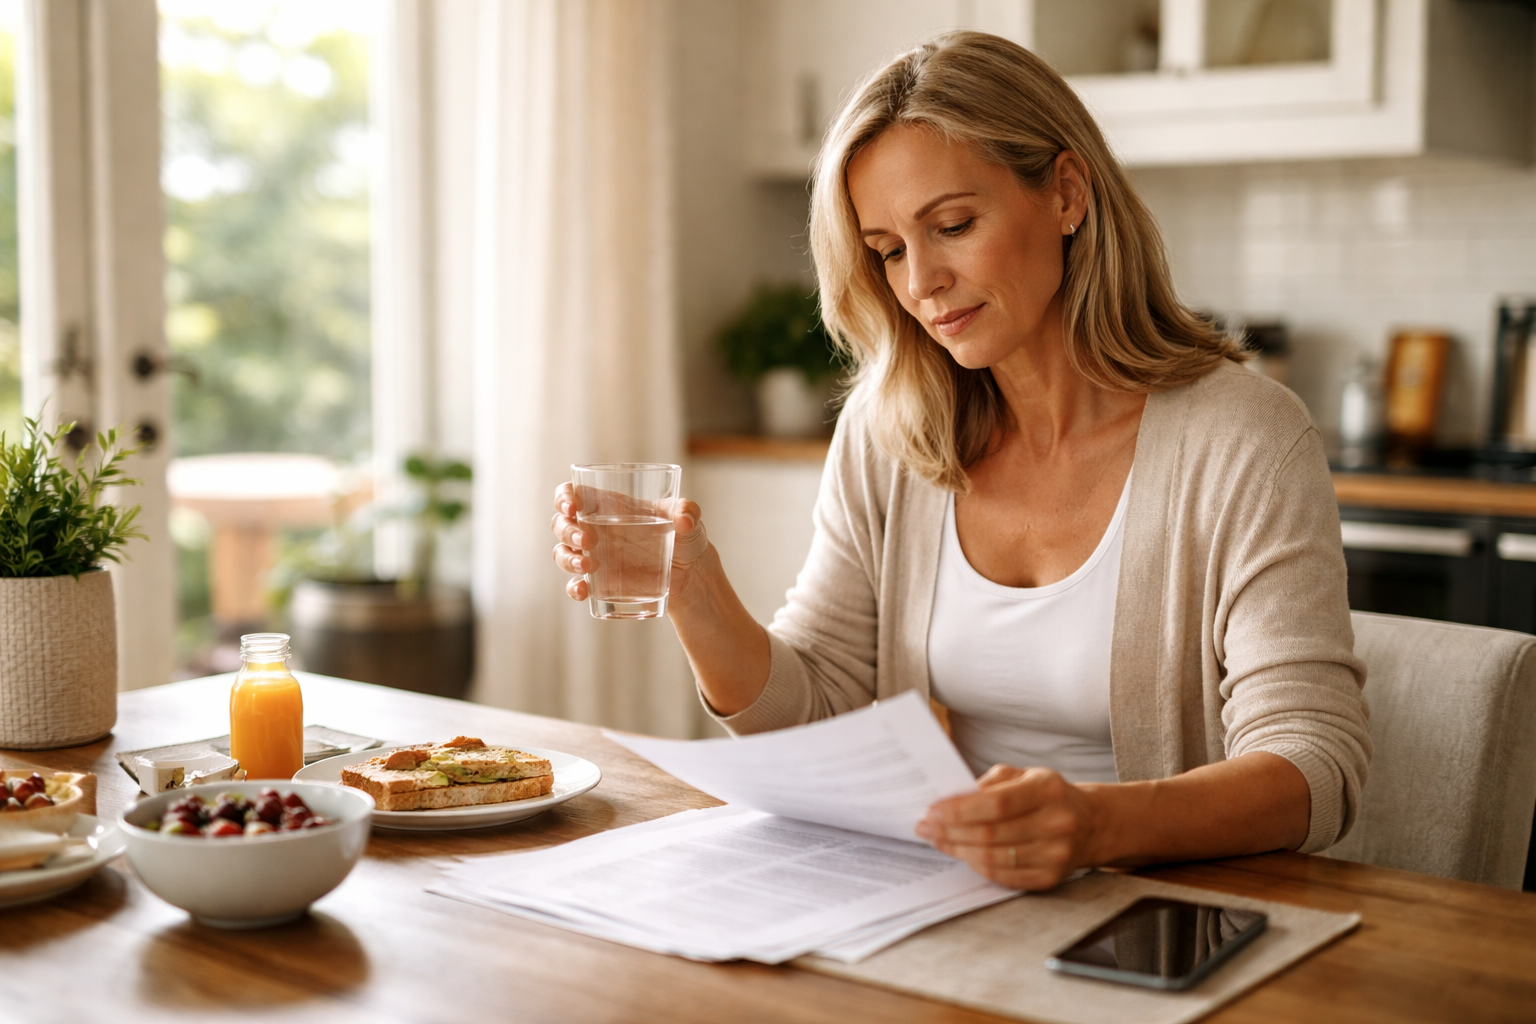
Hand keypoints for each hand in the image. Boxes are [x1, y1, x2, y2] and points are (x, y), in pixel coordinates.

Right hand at [551, 483, 710, 603]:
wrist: (692, 575)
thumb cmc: (685, 537)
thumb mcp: (689, 519)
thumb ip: (687, 512)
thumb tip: (685, 520)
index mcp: (609, 506)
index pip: (573, 494)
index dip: (564, 497)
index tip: (572, 506)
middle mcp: (595, 529)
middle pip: (561, 524)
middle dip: (566, 530)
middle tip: (587, 539)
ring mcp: (595, 556)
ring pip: (562, 553)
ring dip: (567, 559)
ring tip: (587, 565)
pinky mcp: (601, 582)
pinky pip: (576, 584)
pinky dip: (574, 588)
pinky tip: (583, 590)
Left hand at [915, 765, 1099, 890]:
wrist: (1090, 824)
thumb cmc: (1046, 795)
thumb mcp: (1023, 775)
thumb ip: (989, 784)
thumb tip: (949, 800)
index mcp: (1047, 789)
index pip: (996, 804)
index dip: (959, 810)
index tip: (931, 810)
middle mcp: (1056, 823)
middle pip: (990, 834)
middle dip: (949, 832)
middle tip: (924, 827)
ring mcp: (1056, 854)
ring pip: (993, 858)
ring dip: (957, 850)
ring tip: (936, 840)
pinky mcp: (1051, 878)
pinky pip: (1004, 876)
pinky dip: (976, 865)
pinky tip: (961, 854)